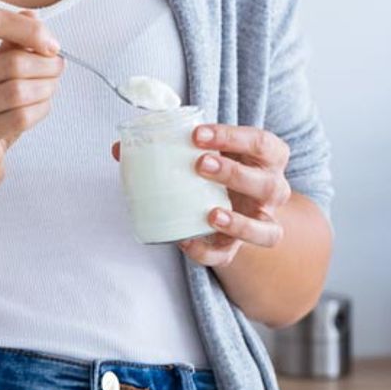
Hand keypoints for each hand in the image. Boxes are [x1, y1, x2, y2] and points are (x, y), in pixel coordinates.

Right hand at [0, 7, 63, 202]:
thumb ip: (9, 39)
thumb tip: (34, 19)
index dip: (28, 29)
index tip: (50, 44)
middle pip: (10, 60)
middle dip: (45, 64)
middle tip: (57, 68)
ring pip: (17, 90)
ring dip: (46, 88)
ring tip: (50, 87)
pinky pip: (18, 117)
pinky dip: (40, 110)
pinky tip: (41, 107)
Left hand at [111, 124, 291, 266]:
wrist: (230, 201)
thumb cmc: (216, 167)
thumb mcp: (203, 149)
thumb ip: (168, 145)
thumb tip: (119, 147)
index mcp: (265, 158)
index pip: (261, 142)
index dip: (233, 136)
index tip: (197, 133)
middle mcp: (271, 191)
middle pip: (268, 185)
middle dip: (235, 173)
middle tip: (201, 164)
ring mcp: (260, 222)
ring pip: (266, 230)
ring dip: (239, 222)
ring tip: (211, 213)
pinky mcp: (239, 247)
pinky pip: (230, 255)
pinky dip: (208, 251)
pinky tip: (186, 239)